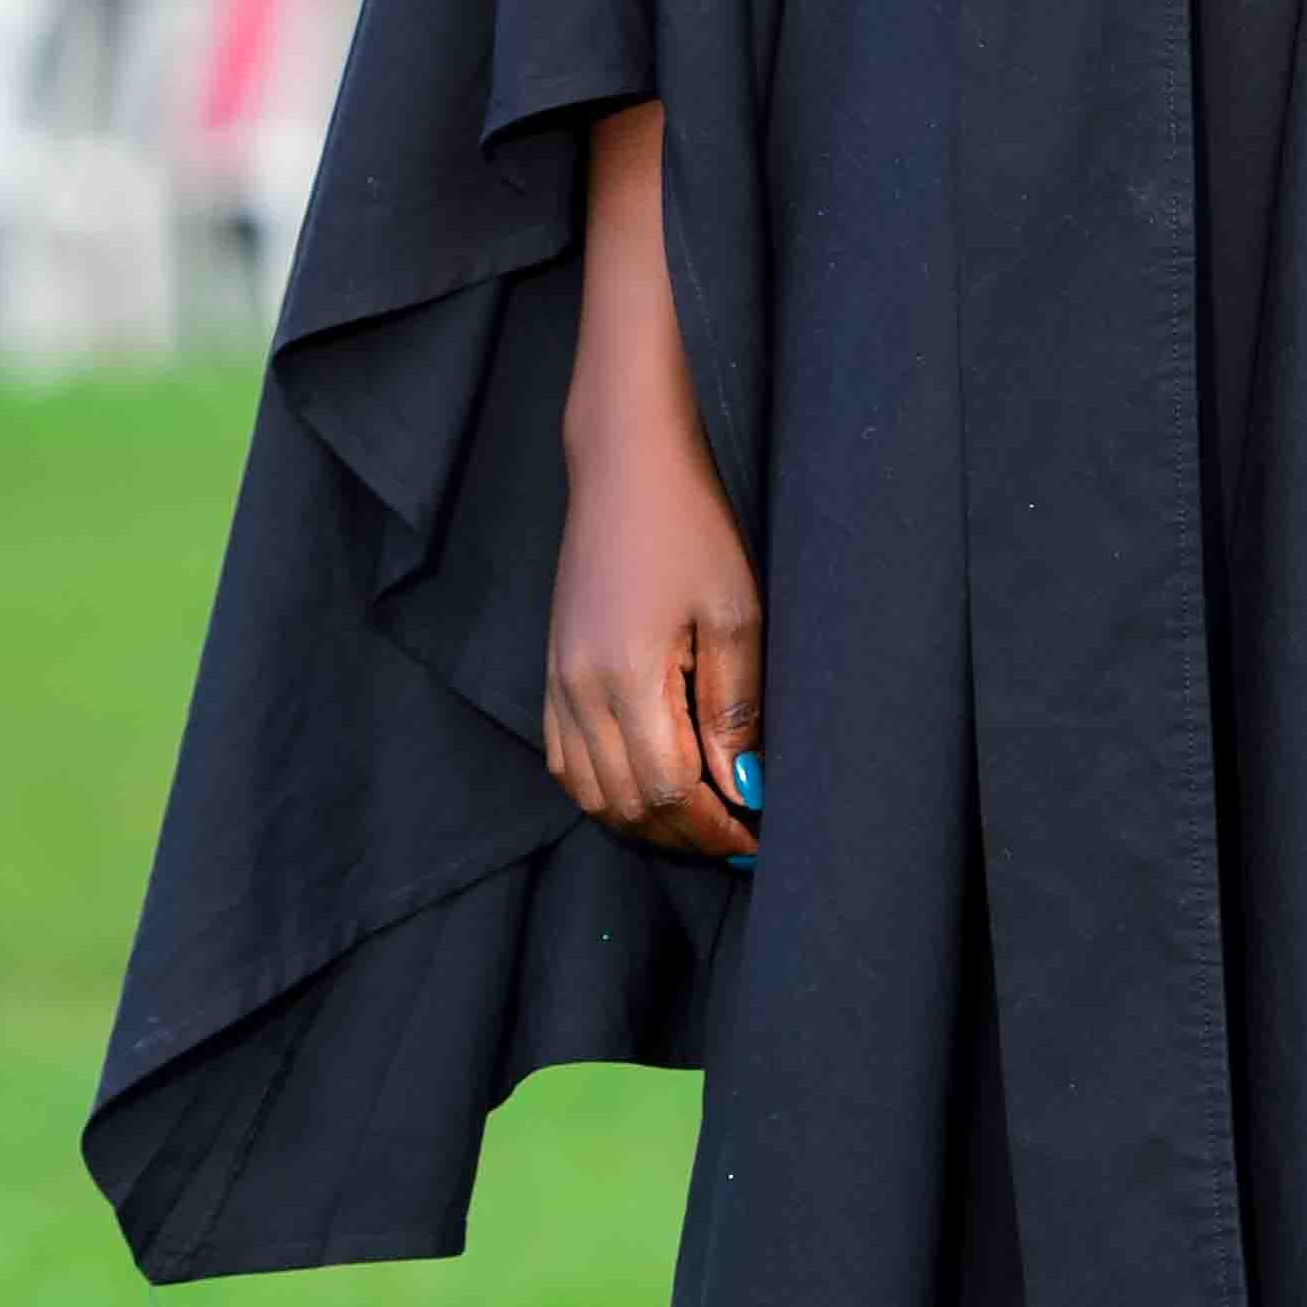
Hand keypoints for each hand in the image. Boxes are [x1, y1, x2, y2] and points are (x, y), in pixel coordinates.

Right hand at [544, 427, 763, 861]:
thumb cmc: (691, 528)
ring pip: (592, 793)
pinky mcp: (551, 673)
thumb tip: (743, 786)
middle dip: (685, 833)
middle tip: (736, 835)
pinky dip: (606, 790)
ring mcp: (556, 684)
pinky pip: (566, 762)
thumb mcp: (735, 614)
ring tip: (698, 818)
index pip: (669, 789)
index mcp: (626, 677)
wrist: (625, 468)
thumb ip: (734, 707)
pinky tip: (648, 785)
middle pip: (628, 803)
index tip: (756, 838)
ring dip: (645, 818)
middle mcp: (578, 691)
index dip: (714, 827)